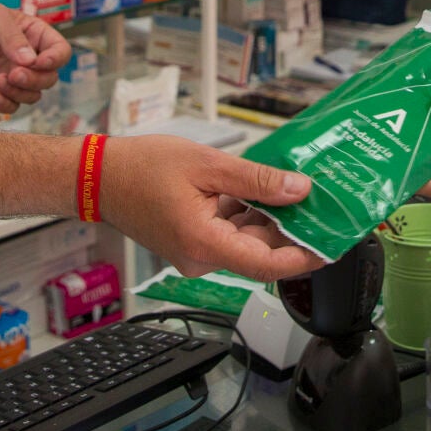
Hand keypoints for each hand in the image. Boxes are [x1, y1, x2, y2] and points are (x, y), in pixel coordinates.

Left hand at [0, 0, 69, 113]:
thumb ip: (11, 37)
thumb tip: (30, 60)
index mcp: (33, 35)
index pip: (60, 51)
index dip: (56, 59)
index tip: (39, 62)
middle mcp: (27, 57)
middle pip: (49, 78)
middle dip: (35, 79)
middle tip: (13, 73)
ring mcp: (11, 75)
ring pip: (32, 95)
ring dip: (19, 93)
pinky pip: (10, 105)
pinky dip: (6, 104)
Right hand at [100, 135, 325, 281]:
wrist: (99, 177)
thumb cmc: (143, 168)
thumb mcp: (208, 165)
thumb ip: (257, 181)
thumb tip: (299, 190)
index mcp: (205, 244)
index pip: (267, 264)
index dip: (304, 258)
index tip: (331, 246)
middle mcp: (201, 258)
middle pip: (260, 251)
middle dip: (291, 228)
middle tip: (321, 203)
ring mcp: (196, 253)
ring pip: (246, 241)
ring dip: (269, 218)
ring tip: (295, 190)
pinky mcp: (192, 243)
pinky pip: (229, 234)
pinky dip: (247, 215)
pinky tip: (260, 191)